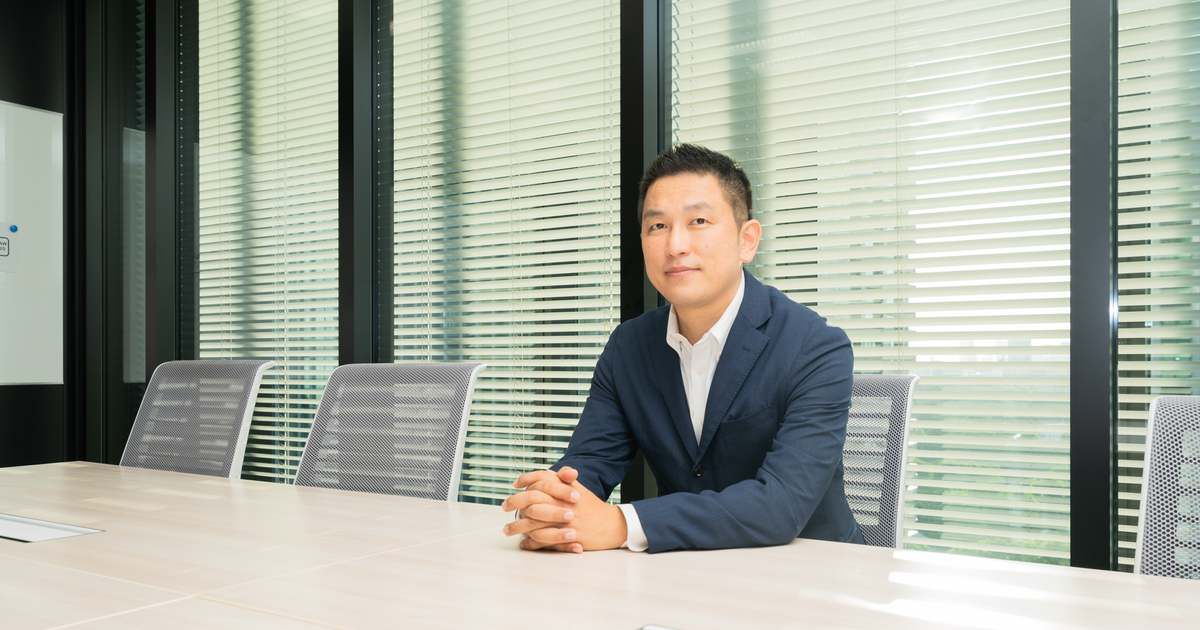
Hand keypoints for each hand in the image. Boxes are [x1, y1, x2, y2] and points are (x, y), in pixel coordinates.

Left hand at [501, 467, 627, 552]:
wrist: (611, 525)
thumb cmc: (593, 507)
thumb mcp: (579, 489)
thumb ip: (564, 479)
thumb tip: (550, 472)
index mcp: (566, 489)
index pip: (542, 478)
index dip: (526, 479)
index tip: (515, 484)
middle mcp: (563, 503)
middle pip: (532, 500)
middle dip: (515, 503)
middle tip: (504, 506)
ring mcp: (564, 521)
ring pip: (534, 523)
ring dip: (517, 526)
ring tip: (507, 529)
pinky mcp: (566, 537)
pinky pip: (543, 541)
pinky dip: (531, 543)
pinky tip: (524, 543)